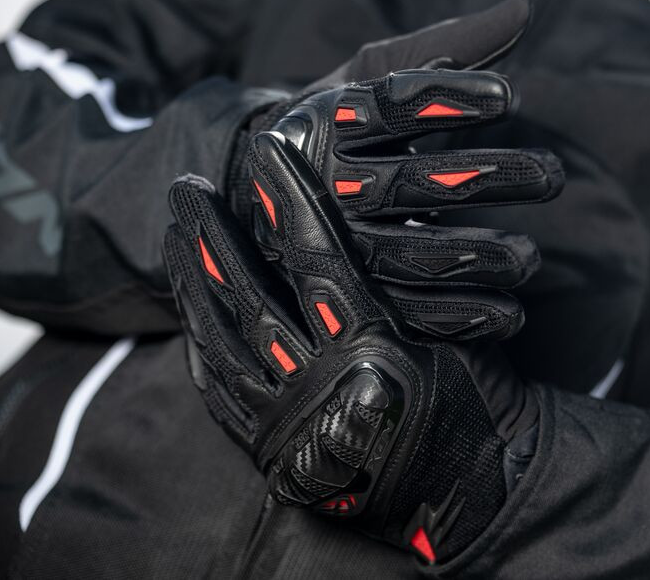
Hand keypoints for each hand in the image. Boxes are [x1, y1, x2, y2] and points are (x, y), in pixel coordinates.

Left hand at [164, 133, 537, 562]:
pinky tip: (190, 314)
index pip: (317, 255)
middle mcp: (321, 383)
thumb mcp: (453, 338)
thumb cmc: (474, 410)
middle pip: (250, 295)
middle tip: (186, 187)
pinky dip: (202, 347)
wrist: (466, 497)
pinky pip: (221, 392)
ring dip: (193, 284)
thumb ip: (404, 289)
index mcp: (373, 348)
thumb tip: (366, 225)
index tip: (264, 151)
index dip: (286, 198)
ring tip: (175, 238)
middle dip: (213, 236)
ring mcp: (288, 421)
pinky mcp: (271, 450)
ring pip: (223, 341)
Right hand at [229, 0, 563, 342]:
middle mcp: (322, 183)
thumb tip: (525, 10)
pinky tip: (508, 312)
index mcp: (325, 121)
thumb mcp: (373, 75)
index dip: (450, 101)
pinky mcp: (345, 292)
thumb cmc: (338, 126)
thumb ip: (446, 45)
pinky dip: (457, 316)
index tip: (510, 99)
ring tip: (530, 256)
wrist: (259, 195)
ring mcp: (330, 245)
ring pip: (407, 255)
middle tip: (552, 175)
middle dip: (487, 178)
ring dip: (477, 258)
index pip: (390, 106)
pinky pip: (403, 311)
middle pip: (409, 184)